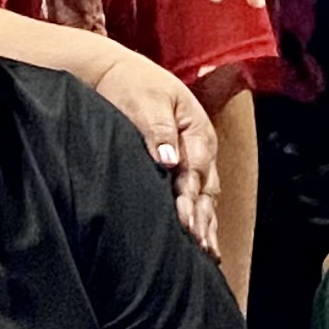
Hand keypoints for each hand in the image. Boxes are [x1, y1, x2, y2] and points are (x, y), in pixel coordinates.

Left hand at [83, 44, 220, 255]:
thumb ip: (158, 131)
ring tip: (208, 254)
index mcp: (196, 130)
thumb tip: (169, 160)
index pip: (196, 171)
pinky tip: (203, 242)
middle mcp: (201, 148)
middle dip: (204, 219)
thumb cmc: (131, 86)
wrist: (121, 74)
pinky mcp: (184, 168)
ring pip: (206, 198)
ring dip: (207, 225)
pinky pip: (198, 198)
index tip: (184, 221)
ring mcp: (195, 159)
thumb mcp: (145, 101)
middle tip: (200, 248)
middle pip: (206, 189)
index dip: (190, 198)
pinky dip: (202, 220)